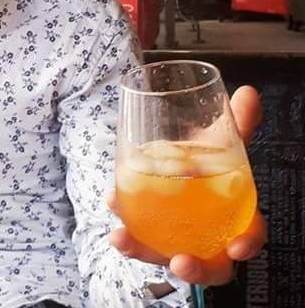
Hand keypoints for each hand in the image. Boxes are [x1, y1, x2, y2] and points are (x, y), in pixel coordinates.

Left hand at [108, 85, 266, 284]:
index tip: (236, 248)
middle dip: (196, 269)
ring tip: (122, 240)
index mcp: (235, 215)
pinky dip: (125, 229)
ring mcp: (180, 240)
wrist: (184, 165)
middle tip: (180, 262)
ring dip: (143, 251)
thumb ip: (237, 121)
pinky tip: (112, 207)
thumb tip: (248, 91)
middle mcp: (210, 236)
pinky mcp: (154, 236)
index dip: (247, 245)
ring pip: (165, 257)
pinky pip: (140, 239)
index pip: (249, 237)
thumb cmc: (208, 159)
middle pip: (210, 265)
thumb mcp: (221, 140)